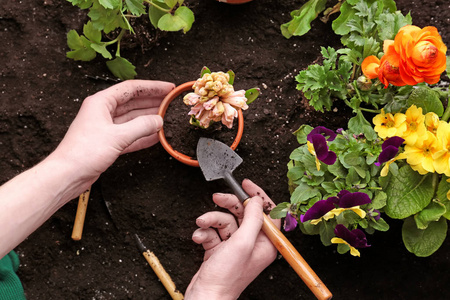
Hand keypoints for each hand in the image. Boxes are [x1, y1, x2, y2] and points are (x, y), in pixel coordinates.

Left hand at [50, 80, 174, 190]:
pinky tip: (156, 136)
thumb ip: (141, 127)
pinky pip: (130, 134)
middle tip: (170, 101)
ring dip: (149, 118)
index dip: (151, 87)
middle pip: (133, 102)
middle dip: (152, 101)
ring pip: (132, 118)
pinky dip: (143, 135)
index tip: (167, 88)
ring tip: (166, 117)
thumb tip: (158, 121)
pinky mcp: (108, 142)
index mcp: (101, 103)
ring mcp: (105, 127)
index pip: (131, 88)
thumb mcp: (117, 136)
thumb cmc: (83, 152)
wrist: (68, 174)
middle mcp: (103, 112)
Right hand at [185, 179, 280, 299]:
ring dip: (212, 219)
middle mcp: (252, 243)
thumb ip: (252, 218)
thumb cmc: (226, 277)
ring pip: (225, 221)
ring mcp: (235, 246)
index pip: (267, 213)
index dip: (257, 196)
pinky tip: (199, 237)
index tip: (246, 185)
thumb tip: (257, 200)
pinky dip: (205, 232)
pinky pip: (214, 232)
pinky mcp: (220, 249)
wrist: (205, 296)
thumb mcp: (242, 243)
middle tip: (217, 197)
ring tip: (202, 223)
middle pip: (243, 213)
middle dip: (228, 204)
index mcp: (265, 243)